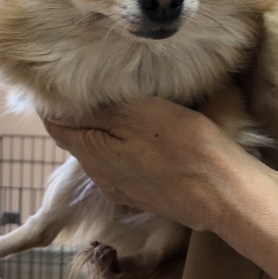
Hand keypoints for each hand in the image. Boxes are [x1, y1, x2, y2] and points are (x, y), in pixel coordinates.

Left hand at [43, 97, 253, 231]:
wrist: (223, 192)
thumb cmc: (182, 145)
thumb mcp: (135, 114)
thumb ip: (93, 113)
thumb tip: (58, 107)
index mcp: (91, 154)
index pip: (55, 125)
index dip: (56, 102)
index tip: (68, 82)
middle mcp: (99, 176)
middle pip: (78, 139)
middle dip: (81, 115)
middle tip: (98, 88)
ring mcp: (122, 190)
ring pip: (101, 153)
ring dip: (104, 132)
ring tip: (122, 108)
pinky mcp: (143, 196)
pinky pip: (122, 166)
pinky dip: (123, 148)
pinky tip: (142, 137)